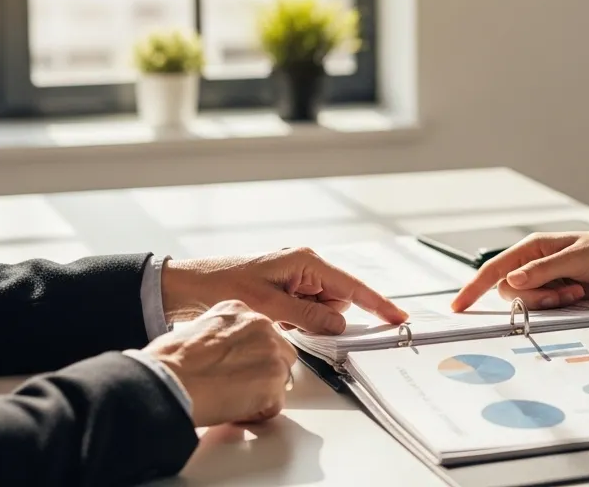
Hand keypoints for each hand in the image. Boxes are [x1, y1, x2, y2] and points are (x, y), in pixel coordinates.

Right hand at [143, 300, 298, 427]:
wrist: (168, 380)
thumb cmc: (170, 361)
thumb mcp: (197, 329)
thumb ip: (223, 336)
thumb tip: (228, 356)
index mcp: (239, 310)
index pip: (263, 334)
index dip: (252, 356)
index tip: (239, 367)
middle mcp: (260, 325)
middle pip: (281, 353)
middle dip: (265, 372)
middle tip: (241, 387)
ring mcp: (270, 353)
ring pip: (281, 378)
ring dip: (263, 392)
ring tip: (233, 400)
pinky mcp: (272, 381)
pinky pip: (275, 405)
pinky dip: (257, 414)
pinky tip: (234, 411)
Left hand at [161, 248, 407, 334]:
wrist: (190, 286)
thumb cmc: (224, 285)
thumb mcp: (270, 306)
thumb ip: (309, 318)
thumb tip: (340, 327)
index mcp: (306, 261)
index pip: (352, 286)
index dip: (377, 304)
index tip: (398, 318)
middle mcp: (306, 266)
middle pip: (338, 301)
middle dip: (326, 318)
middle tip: (294, 321)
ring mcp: (297, 278)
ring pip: (323, 310)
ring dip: (308, 321)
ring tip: (277, 317)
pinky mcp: (288, 289)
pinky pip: (307, 311)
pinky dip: (297, 320)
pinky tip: (276, 318)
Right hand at [450, 228, 588, 311]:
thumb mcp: (578, 258)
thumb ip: (543, 270)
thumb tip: (511, 280)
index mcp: (534, 247)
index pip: (495, 268)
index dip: (474, 287)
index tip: (458, 306)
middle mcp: (536, 265)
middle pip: (511, 291)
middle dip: (532, 298)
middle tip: (562, 293)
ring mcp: (548, 282)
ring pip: (528, 303)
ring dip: (549, 303)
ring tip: (576, 291)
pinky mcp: (561, 297)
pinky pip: (547, 310)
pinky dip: (560, 307)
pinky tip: (579, 295)